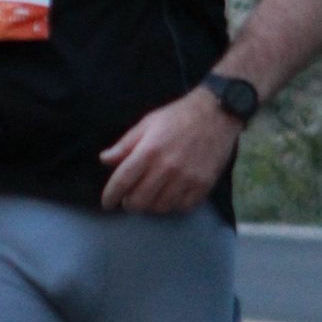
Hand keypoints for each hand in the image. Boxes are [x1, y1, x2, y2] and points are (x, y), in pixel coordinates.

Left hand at [99, 87, 239, 213]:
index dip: (110, 196)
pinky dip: (174, 205)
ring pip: (161, 207)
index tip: (107, 203)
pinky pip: (183, 207)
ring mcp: (187, 178)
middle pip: (139, 201)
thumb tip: (105, 160)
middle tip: (129, 200)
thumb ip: (125, 144)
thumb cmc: (177, 117)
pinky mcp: (203, 184)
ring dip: (151, 205)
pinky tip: (171, 195)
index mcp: (149, 150)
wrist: (216, 113)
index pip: (122, 181)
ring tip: (150, 196)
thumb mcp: (147, 123)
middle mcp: (167, 167)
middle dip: (129, 204)